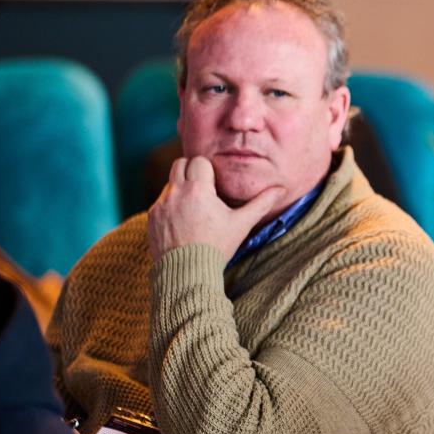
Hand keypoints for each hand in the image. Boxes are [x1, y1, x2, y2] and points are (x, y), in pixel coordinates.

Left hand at [147, 157, 284, 261]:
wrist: (187, 273)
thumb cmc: (217, 247)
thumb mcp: (241, 224)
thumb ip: (260, 204)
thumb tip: (281, 189)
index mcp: (198, 190)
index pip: (199, 161)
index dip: (208, 169)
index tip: (215, 183)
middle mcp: (176, 192)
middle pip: (180, 164)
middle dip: (191, 171)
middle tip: (204, 187)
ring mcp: (161, 205)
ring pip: (170, 183)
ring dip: (181, 188)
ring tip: (195, 208)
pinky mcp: (152, 217)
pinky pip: (161, 201)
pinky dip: (171, 205)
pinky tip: (183, 221)